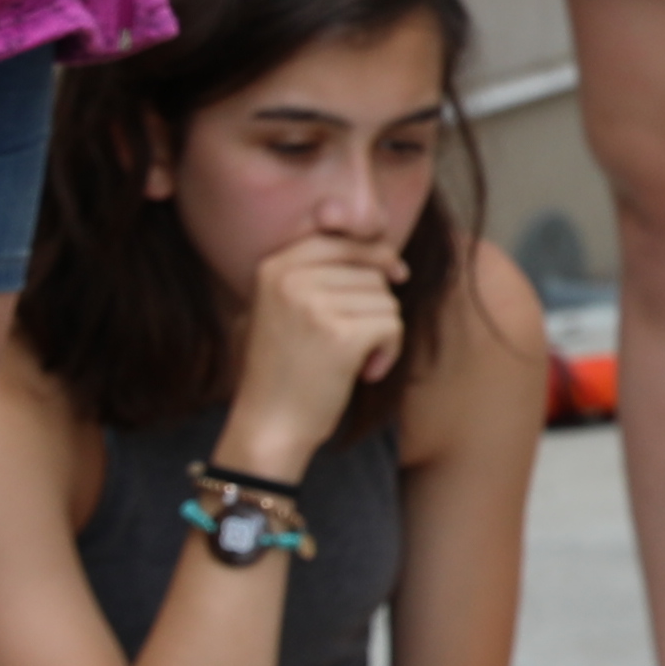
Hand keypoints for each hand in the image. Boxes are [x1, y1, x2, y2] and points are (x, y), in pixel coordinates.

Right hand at [224, 229, 411, 477]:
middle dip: (377, 305)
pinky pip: (392, 325)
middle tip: (358, 339)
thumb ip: (320, 273)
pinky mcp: (340, 335)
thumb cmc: (286, 371)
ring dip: (382, 332)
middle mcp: (290, 278)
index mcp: (275, 266)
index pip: (342, 239)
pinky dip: (389, 351)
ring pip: (386, 299)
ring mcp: (314, 304)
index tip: (395, 274)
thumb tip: (389, 253)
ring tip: (354, 361)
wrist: (269, 426)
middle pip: (370, 270)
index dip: (375, 254)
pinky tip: (365, 373)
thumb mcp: (286, 308)